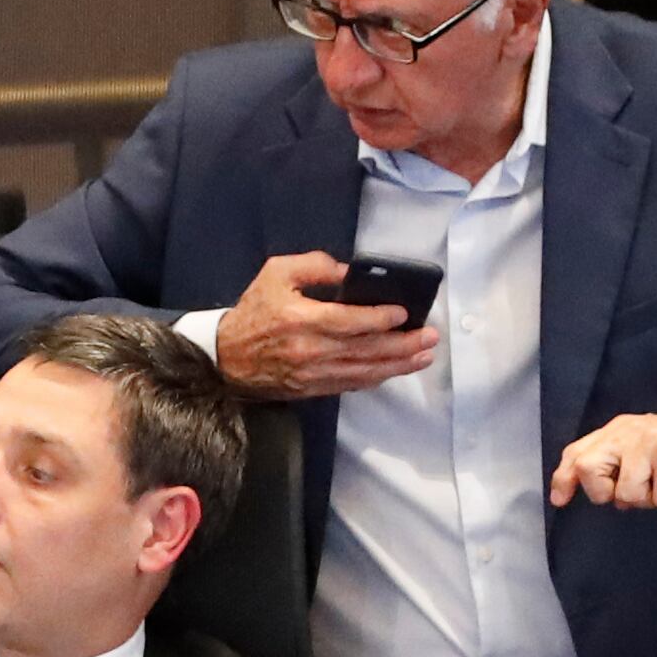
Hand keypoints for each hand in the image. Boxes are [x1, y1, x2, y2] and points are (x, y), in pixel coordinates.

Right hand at [205, 251, 443, 398]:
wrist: (225, 358)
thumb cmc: (253, 312)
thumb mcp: (276, 273)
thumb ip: (314, 266)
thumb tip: (349, 272)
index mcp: (301, 320)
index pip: (350, 322)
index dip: (381, 319)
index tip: (404, 314)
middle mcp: (310, 351)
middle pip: (366, 350)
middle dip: (403, 345)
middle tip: (431, 338)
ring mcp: (312, 374)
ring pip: (364, 371)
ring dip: (398, 366)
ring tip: (424, 357)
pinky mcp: (312, 390)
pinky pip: (351, 385)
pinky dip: (376, 378)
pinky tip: (395, 370)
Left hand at [548, 407, 656, 512]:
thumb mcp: (645, 454)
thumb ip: (617, 467)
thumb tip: (590, 492)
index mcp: (619, 431)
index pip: (578, 452)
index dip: (565, 478)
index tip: (560, 500)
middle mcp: (630, 432)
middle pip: (590, 469)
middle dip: (606, 493)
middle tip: (637, 492)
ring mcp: (652, 442)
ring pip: (628, 493)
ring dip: (652, 501)